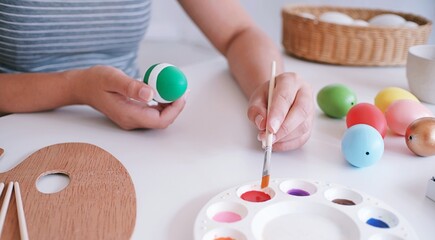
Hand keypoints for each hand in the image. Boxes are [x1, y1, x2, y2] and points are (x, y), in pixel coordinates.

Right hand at [69, 65, 186, 129]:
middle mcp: (131, 121)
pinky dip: (162, 102)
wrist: (82, 86)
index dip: (174, 109)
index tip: (180, 93)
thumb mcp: (112, 78)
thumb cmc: (95, 80)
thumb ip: (131, 87)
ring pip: (159, 117)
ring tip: (174, 87)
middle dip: (175, 107)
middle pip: (162, 121)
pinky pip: (153, 112)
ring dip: (170, 104)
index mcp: (128, 115)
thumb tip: (151, 93)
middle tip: (181, 88)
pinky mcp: (133, 114)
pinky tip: (164, 89)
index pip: (160, 120)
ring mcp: (132, 119)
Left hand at [247, 72, 313, 150]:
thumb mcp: (256, 98)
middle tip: (269, 138)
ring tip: (269, 140)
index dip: (278, 114)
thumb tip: (262, 123)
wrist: (274, 97)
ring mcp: (310, 108)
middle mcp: (304, 92)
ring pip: (303, 126)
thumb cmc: (267, 96)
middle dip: (284, 128)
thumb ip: (256, 109)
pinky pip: (303, 137)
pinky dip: (289, 144)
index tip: (269, 128)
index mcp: (290, 81)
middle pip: (300, 111)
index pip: (285, 97)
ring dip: (285, 137)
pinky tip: (277, 144)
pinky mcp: (310, 123)